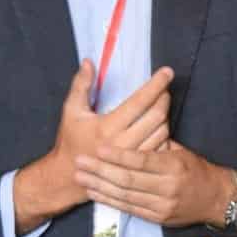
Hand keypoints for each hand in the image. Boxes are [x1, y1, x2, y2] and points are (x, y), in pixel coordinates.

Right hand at [14, 62, 172, 233]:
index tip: (167, 72)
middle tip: (164, 89)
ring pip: (163, 131)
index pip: (140, 101)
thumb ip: (81, 85)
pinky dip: (164, 134)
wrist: (68, 175)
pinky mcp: (139, 167)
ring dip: (165, 115)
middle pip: (158, 115)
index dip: (156, 84)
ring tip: (160, 106)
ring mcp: (133, 157)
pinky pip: (162, 147)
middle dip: (164, 98)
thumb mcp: (71, 111)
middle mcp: (123, 143)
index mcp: (108, 127)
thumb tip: (89, 62)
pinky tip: (157, 126)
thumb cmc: (70, 140)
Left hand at [73, 141, 230, 227]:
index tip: (99, 148)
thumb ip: (157, 145)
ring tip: (81, 177)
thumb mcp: (182, 152)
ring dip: (100, 186)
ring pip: (125, 196)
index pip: (141, 161)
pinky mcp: (158, 218)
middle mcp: (168, 187)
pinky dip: (109, 200)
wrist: (217, 199)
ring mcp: (163, 205)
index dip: (118, 155)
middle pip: (128, 180)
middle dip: (101, 171)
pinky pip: (129, 209)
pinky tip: (95, 192)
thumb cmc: (196, 170)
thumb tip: (134, 128)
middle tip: (80, 162)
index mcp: (175, 166)